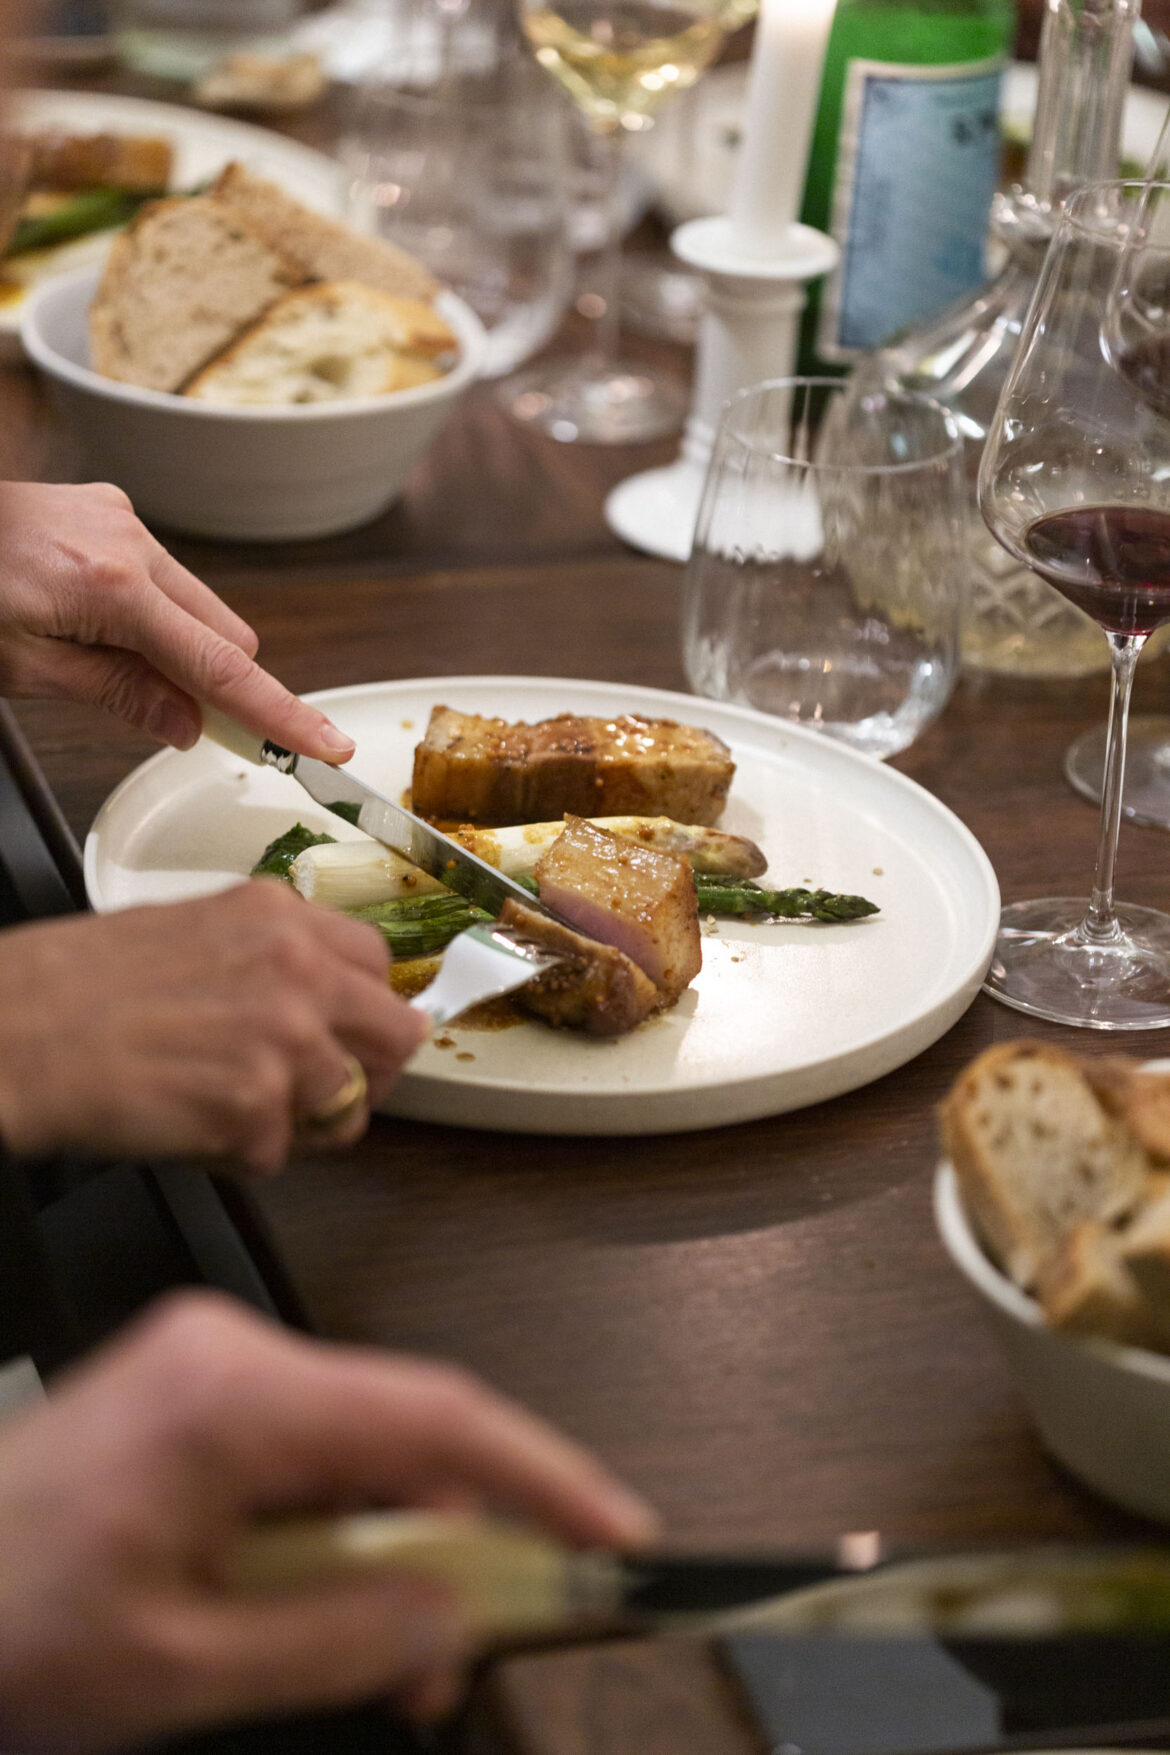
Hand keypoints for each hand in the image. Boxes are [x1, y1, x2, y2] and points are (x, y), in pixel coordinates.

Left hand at [0, 481, 354, 759]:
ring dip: (179, 648)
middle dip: (219, 684)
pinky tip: (98, 624)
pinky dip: (154, 614)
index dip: (279, 714)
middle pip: (226, 634)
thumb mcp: (24, 669)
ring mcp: (122, 521)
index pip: (221, 667)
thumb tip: (189, 726)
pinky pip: (163, 577)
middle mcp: (130, 542)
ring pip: (197, 606)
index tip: (327, 746)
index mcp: (109, 587)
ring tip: (103, 660)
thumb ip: (119, 694)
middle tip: (177, 722)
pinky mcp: (109, 512)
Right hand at [0, 881, 426, 1172]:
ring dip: (294, 1124)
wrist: (14, 1030)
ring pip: (346, 1108)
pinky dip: (235, 1156)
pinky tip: (187, 1123)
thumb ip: (271, 958)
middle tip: (320, 1094)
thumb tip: (323, 999)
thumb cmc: (77, 985)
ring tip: (226, 1109)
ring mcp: (284, 1040)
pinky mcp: (255, 1107)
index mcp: (281, 918)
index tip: (351, 1035)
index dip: (366, 1011)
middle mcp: (298, 971)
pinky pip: (276, 1156)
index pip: (380, 964)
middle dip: (366, 1074)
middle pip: (398, 1037)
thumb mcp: (194, 930)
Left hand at [0, 1292, 657, 1751]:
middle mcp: (229, 1352)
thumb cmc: (0, 1620)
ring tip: (395, 1654)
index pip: (433, 1413)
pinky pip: (313, 1451)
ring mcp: (214, 1366)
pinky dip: (343, 1530)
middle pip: (405, 1431)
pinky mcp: (202, 1393)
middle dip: (459, 1539)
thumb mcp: (179, 1668)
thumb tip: (458, 1608)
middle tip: (479, 1642)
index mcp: (229, 1397)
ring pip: (364, 1447)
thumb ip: (339, 1638)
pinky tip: (335, 1606)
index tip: (614, 1533)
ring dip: (396, 1548)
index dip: (542, 1473)